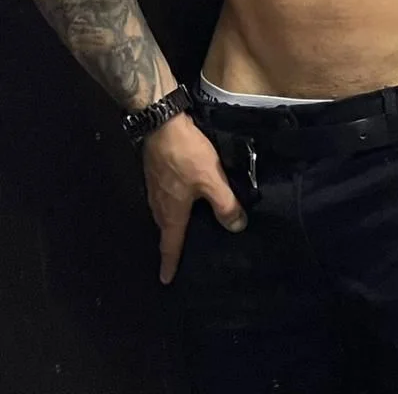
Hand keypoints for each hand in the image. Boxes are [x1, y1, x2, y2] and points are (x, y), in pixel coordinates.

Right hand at [142, 112, 246, 283]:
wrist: (162, 124)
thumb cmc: (186, 156)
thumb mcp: (211, 180)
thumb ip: (225, 204)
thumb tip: (236, 228)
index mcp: (172, 212)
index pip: (170, 245)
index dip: (170, 263)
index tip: (166, 280)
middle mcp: (159, 205)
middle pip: (166, 230)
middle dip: (171, 244)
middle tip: (179, 255)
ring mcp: (155, 188)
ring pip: (163, 214)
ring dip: (171, 224)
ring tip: (184, 228)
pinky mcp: (155, 173)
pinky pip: (163, 199)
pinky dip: (172, 206)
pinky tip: (181, 199)